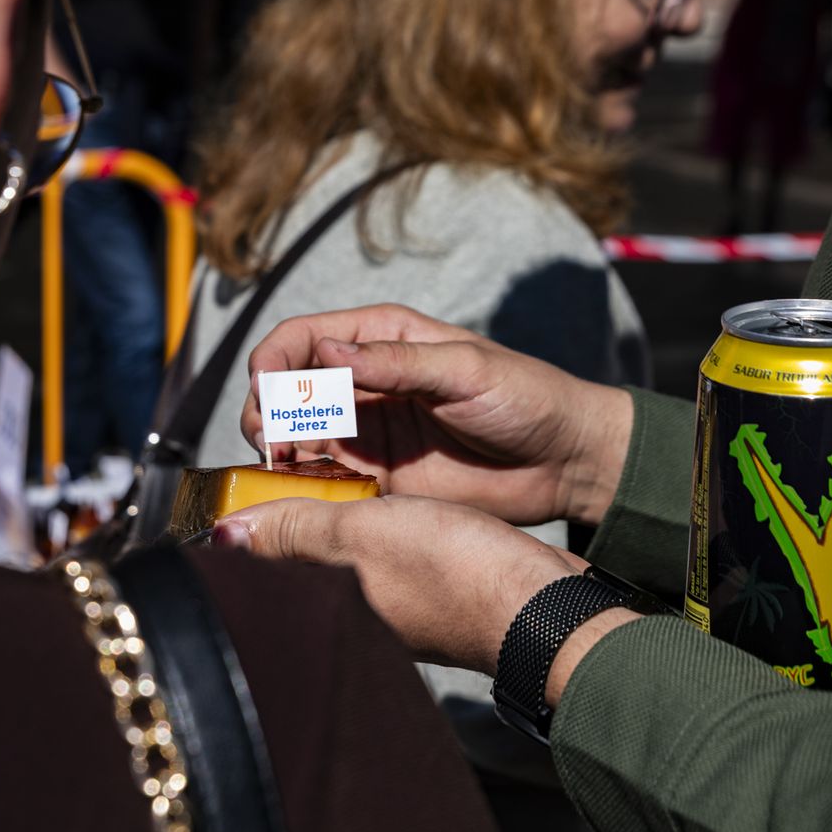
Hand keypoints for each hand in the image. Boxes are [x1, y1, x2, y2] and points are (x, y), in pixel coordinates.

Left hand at [214, 494, 588, 675]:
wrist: (542, 603)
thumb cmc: (456, 574)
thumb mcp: (361, 535)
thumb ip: (295, 531)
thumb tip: (227, 536)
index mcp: (326, 607)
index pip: (265, 564)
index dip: (253, 515)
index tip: (253, 468)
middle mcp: (352, 612)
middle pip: (298, 556)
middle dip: (288, 508)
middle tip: (291, 452)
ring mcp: (391, 604)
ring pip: (341, 550)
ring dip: (330, 507)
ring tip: (328, 460)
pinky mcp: (426, 591)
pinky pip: (381, 549)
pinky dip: (372, 518)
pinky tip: (380, 492)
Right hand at [239, 304, 632, 526]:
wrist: (565, 461)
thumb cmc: (527, 398)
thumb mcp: (466, 370)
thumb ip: (397, 362)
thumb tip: (329, 353)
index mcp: (381, 339)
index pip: (302, 338)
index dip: (272, 361)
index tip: (266, 390)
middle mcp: (363, 383)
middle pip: (286, 389)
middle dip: (266, 410)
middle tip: (271, 439)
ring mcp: (366, 433)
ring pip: (295, 437)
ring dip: (277, 450)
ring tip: (281, 466)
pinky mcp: (375, 480)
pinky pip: (322, 481)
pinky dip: (302, 486)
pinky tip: (303, 493)